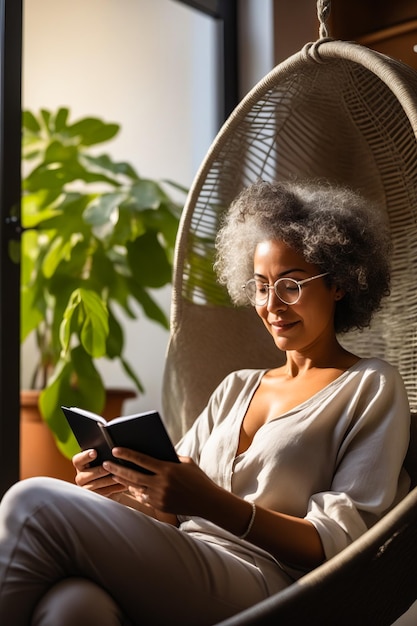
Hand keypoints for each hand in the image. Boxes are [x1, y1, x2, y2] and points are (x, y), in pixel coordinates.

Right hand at [73, 449, 126, 498]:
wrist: (112, 484)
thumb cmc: (108, 466)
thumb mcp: (104, 460)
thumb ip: (104, 455)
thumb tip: (114, 449)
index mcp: (81, 465)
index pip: (77, 460)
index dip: (85, 456)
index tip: (95, 452)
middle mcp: (81, 477)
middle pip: (84, 475)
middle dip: (98, 471)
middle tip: (107, 467)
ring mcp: (86, 488)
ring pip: (94, 485)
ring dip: (107, 480)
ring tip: (118, 476)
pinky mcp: (95, 496)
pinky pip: (103, 493)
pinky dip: (113, 488)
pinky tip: (123, 485)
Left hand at [102, 448, 220, 515]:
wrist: (207, 501)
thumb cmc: (197, 478)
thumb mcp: (186, 462)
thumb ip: (169, 457)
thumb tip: (152, 452)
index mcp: (167, 469)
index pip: (142, 460)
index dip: (127, 454)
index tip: (115, 449)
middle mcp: (161, 483)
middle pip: (133, 475)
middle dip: (117, 468)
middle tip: (105, 463)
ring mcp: (159, 496)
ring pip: (135, 487)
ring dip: (122, 480)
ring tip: (112, 474)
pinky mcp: (159, 506)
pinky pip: (142, 497)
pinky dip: (134, 490)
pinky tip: (127, 485)